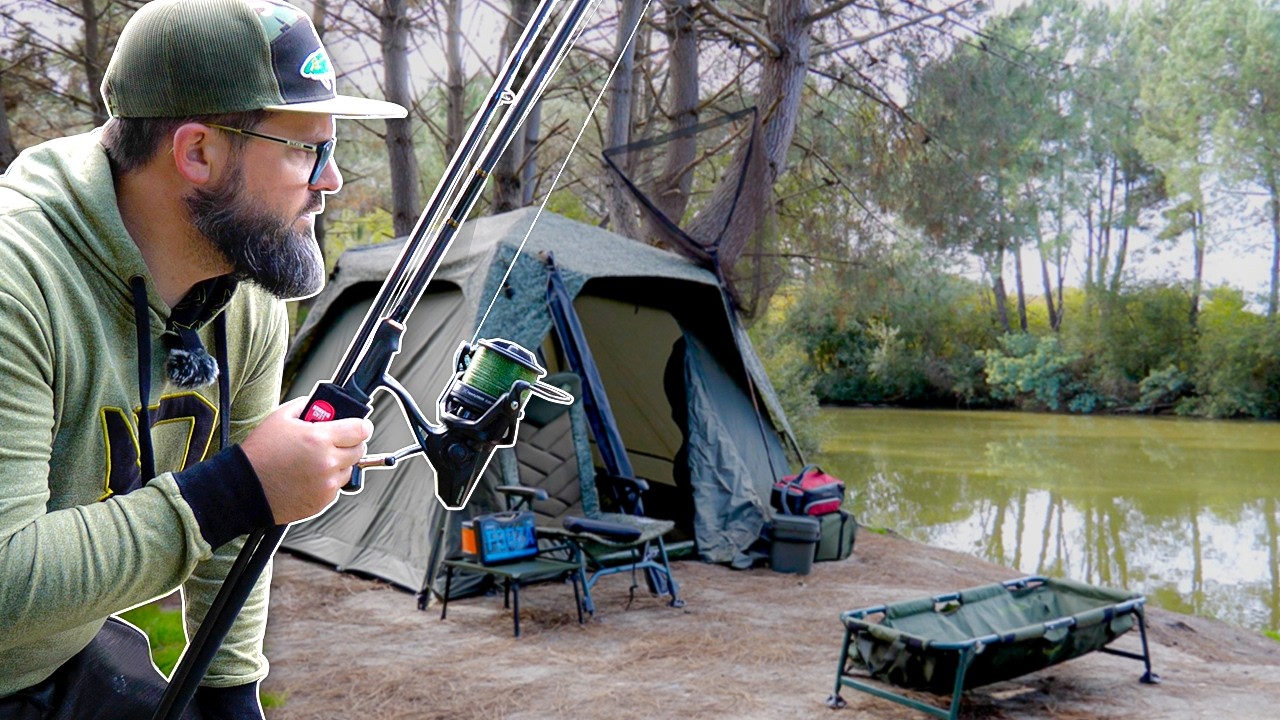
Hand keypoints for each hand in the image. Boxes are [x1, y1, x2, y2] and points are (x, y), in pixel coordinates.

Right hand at [239, 396, 372, 524]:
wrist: (244, 488)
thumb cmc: (260, 453)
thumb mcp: (281, 417)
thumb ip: (308, 406)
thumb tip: (326, 405)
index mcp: (320, 439)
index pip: (361, 430)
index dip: (361, 425)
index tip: (359, 426)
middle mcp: (328, 463)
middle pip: (359, 450)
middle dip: (350, 443)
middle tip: (334, 441)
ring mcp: (326, 485)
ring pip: (349, 469)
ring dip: (339, 462)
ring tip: (315, 460)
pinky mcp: (322, 501)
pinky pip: (336, 487)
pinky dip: (328, 480)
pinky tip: (308, 475)